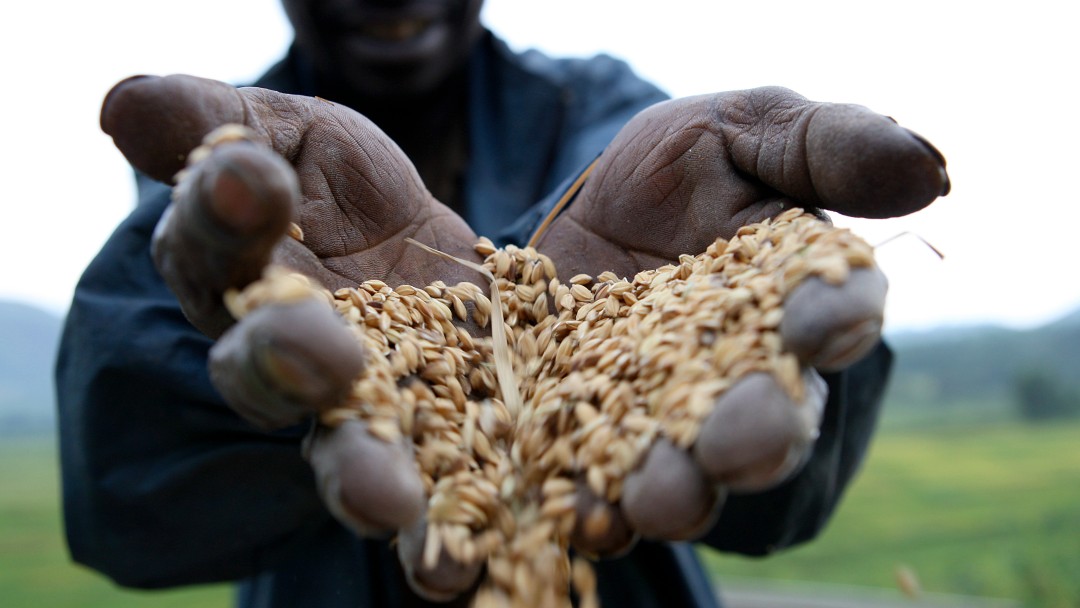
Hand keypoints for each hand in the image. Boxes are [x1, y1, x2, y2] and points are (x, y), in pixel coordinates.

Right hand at [101, 74, 482, 597]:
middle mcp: (286, 357)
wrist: (438, 253)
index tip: (248, 177)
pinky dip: (438, 537)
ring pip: (344, 452)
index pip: (214, 246)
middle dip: (284, 360)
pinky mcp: (435, 447)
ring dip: (359, 479)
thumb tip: (123, 102)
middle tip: (319, 352)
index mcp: (242, 272)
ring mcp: (361, 413)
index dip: (221, 212)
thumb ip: (226, 124)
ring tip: (384, 500)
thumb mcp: (301, 137)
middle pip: (264, 371)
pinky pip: (431, 500)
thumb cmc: (348, 192)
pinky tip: (456, 565)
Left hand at [534, 87, 948, 549]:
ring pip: (695, 470)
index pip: (838, 311)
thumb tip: (931, 173)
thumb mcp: (743, 126)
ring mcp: (679, 418)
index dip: (837, 319)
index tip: (823, 322)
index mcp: (800, 295)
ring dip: (680, 490)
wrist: (578, 212)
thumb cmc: (678, 168)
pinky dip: (598, 506)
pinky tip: (586, 516)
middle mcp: (752, 374)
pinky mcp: (606, 441)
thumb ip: (829, 144)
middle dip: (760, 433)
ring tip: (659, 502)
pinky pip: (607, 486)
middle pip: (773, 416)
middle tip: (741, 445)